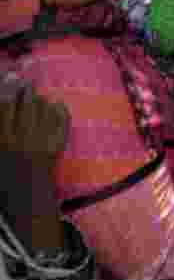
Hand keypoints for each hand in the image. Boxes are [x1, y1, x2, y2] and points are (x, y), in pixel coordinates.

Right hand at [0, 84, 69, 248]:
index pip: (4, 107)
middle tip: (25, 80)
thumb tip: (6, 107)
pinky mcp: (58, 147)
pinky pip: (61, 122)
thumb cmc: (6, 177)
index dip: (7, 90)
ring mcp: (43, 143)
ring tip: (37, 94)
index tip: (10, 79)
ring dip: (40, 99)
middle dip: (25, 89)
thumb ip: (2, 128)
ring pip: (43, 110)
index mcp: (2, 141)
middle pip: (25, 105)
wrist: (27, 201)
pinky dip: (59, 111)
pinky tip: (56, 105)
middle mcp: (22, 140)